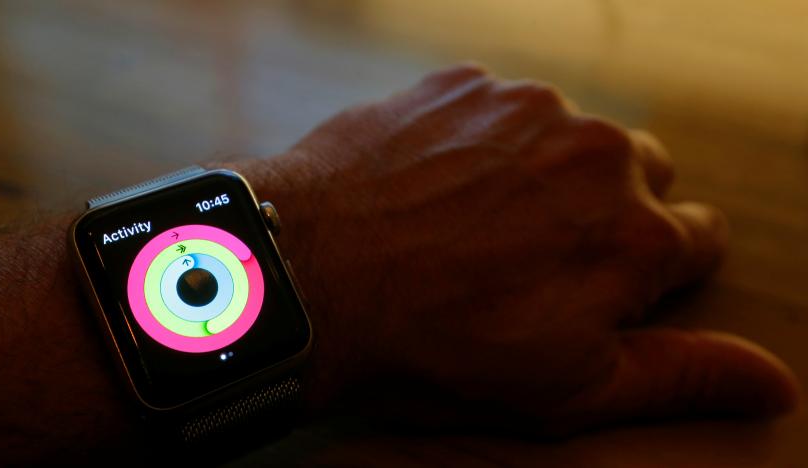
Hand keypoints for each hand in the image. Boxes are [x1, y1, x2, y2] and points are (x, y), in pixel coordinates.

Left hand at [243, 64, 798, 432]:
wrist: (308, 278)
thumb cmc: (435, 346)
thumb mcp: (566, 389)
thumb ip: (680, 376)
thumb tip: (776, 382)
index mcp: (636, 235)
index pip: (697, 237)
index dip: (653, 269)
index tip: (602, 284)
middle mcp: (596, 154)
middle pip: (644, 174)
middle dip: (608, 212)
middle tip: (536, 254)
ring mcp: (527, 108)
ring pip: (573, 136)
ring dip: (544, 172)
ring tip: (479, 220)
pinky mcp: (464, 84)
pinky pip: (502, 108)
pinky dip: (485, 141)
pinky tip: (440, 183)